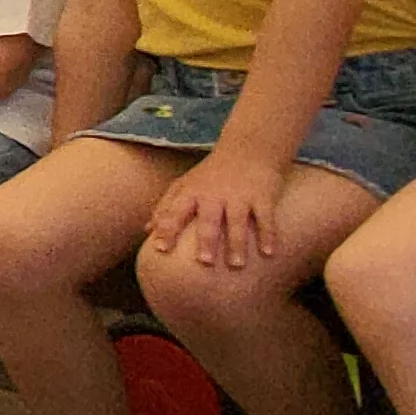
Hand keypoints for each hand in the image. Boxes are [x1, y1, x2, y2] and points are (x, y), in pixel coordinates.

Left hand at [149, 153, 287, 268]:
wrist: (248, 149)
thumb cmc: (211, 173)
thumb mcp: (185, 185)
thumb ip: (166, 206)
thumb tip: (147, 230)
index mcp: (191, 193)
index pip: (175, 212)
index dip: (167, 229)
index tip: (160, 249)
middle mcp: (214, 195)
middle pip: (208, 219)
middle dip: (206, 240)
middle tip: (204, 262)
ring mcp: (239, 196)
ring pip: (237, 221)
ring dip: (237, 243)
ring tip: (236, 265)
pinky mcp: (262, 197)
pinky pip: (265, 218)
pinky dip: (268, 235)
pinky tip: (268, 253)